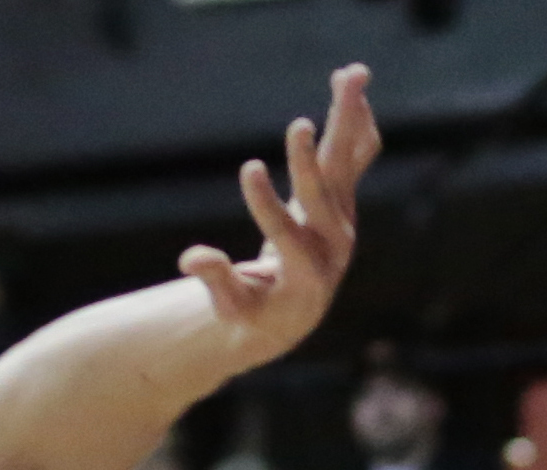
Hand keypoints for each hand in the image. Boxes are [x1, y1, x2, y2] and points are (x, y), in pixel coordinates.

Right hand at [175, 65, 379, 365]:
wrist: (294, 317)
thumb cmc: (255, 312)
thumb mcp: (231, 306)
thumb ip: (216, 281)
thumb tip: (190, 258)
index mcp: (305, 275)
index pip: (285, 235)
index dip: (266, 204)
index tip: (248, 168)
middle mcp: (333, 245)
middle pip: (323, 197)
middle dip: (308, 162)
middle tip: (299, 126)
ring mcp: (343, 219)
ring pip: (345, 164)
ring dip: (346, 119)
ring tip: (350, 75)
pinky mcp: (343, 200)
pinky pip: (356, 156)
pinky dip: (355, 121)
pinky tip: (354, 84)